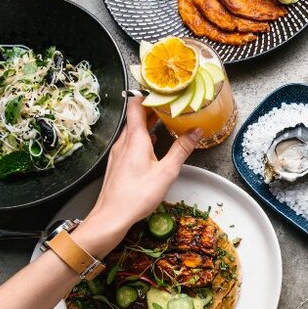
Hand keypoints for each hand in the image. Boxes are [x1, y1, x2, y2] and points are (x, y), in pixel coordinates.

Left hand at [75, 97, 201, 256]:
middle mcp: (124, 142)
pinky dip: (143, 138)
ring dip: (148, 124)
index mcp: (135, 139)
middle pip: (135, 116)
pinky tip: (153, 145)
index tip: (163, 91)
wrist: (112, 216)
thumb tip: (195, 132)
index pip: (136, 105)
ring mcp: (118, 152)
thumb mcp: (166, 172)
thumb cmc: (137, 196)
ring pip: (133, 130)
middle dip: (152, 109)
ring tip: (165, 122)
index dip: (147, 95)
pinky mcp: (118, 163)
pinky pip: (130, 142)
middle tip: (170, 105)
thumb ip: (181, 150)